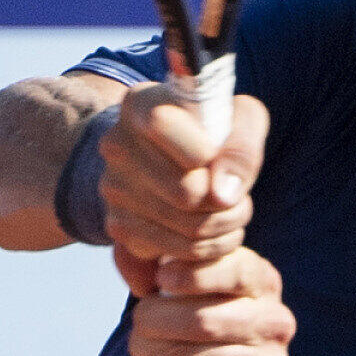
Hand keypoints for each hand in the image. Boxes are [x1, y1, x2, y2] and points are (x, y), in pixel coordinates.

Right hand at [98, 84, 268, 294]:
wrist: (184, 157)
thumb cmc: (219, 130)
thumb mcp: (243, 120)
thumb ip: (243, 146)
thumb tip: (222, 194)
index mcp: (140, 104)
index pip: (163, 124)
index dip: (202, 149)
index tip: (215, 153)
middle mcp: (116, 144)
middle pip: (184, 191)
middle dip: (229, 201)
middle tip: (241, 197)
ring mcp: (112, 187)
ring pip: (185, 227)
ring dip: (223, 227)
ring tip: (235, 213)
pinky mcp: (117, 226)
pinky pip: (172, 251)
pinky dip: (205, 248)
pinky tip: (214, 229)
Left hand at [129, 248, 295, 355]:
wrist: (218, 355)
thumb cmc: (199, 312)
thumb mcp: (192, 283)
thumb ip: (164, 261)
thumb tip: (130, 250)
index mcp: (263, 281)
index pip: (237, 270)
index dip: (196, 273)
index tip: (162, 276)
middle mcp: (274, 318)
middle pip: (208, 320)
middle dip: (160, 320)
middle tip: (139, 319)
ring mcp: (267, 355)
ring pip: (200, 355)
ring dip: (157, 350)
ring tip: (140, 342)